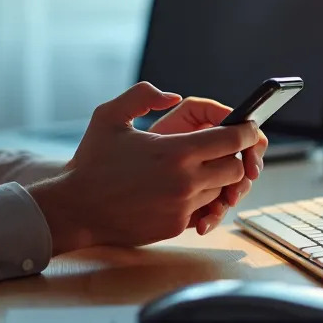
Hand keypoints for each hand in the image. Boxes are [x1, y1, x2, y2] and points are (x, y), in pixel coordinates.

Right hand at [28, 83, 260, 253]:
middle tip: (218, 150)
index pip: (231, 140)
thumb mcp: (109, 115)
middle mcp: (185, 182)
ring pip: (221, 192)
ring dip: (215, 180)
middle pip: (235, 169)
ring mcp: (182, 208)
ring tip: (193, 169)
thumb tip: (173, 95)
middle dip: (232, 158)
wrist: (75, 208)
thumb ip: (143, 95)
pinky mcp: (175, 227)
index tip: (247, 127)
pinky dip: (197, 200)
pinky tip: (176, 189)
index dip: (245, 132)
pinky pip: (201, 211)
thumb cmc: (91, 161)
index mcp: (176, 152)